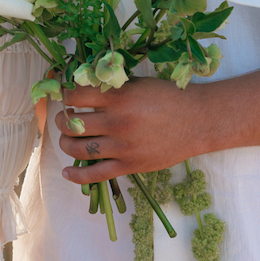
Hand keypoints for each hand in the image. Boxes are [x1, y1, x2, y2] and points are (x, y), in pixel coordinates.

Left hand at [56, 79, 209, 184]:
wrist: (198, 121)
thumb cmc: (168, 97)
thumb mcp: (137, 84)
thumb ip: (111, 87)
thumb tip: (81, 87)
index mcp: (118, 97)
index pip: (75, 95)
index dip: (65, 95)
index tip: (64, 96)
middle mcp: (117, 122)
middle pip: (72, 124)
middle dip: (62, 120)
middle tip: (64, 117)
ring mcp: (122, 147)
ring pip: (78, 149)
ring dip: (65, 144)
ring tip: (67, 138)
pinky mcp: (129, 165)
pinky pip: (96, 175)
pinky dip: (77, 176)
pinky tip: (67, 172)